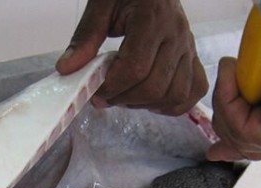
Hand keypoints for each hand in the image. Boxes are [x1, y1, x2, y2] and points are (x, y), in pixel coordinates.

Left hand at [55, 0, 207, 114]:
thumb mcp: (101, 4)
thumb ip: (85, 37)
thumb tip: (66, 70)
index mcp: (153, 17)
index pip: (135, 68)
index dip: (112, 88)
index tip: (95, 92)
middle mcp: (176, 33)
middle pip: (155, 87)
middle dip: (125, 99)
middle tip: (106, 96)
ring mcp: (188, 46)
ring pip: (175, 94)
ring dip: (147, 105)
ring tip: (127, 96)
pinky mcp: (193, 56)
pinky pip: (194, 90)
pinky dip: (174, 104)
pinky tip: (152, 100)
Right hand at [207, 57, 260, 160]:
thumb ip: (250, 89)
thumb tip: (225, 82)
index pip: (260, 146)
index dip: (234, 148)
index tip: (213, 152)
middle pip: (245, 145)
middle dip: (223, 123)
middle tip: (216, 92)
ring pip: (238, 135)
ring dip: (225, 101)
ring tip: (229, 69)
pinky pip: (242, 127)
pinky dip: (229, 100)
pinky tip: (230, 74)